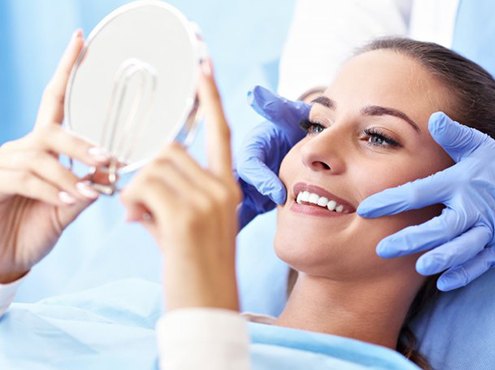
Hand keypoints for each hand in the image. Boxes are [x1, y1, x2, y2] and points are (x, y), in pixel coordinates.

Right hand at [0, 30, 109, 283]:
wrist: (0, 260)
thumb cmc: (31, 230)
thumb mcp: (66, 209)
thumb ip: (86, 189)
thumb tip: (111, 172)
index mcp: (43, 149)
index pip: (55, 101)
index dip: (66, 70)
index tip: (80, 40)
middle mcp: (22, 149)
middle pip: (52, 128)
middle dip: (82, 144)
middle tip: (108, 159)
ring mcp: (5, 164)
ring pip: (41, 153)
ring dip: (70, 172)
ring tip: (90, 192)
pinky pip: (26, 177)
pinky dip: (52, 188)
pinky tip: (68, 199)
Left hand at [121, 59, 240, 310]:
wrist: (208, 306)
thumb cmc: (196, 269)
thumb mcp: (191, 226)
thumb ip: (171, 194)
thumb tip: (136, 181)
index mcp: (227, 187)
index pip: (220, 132)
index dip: (210, 97)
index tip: (203, 65)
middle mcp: (222, 188)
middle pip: (169, 150)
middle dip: (146, 171)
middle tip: (140, 205)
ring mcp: (207, 200)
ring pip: (153, 167)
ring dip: (136, 190)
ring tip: (141, 219)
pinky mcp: (186, 216)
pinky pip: (143, 186)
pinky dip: (131, 202)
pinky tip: (137, 223)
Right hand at [235, 86, 309, 227]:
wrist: (302, 143)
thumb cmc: (295, 127)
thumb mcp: (288, 116)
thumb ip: (276, 108)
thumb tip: (256, 95)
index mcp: (251, 148)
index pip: (250, 164)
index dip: (262, 179)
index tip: (279, 193)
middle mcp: (245, 167)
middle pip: (234, 186)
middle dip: (239, 205)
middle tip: (247, 222)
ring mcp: (247, 186)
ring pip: (233, 204)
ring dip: (232, 219)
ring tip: (226, 239)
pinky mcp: (253, 200)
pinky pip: (241, 215)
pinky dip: (234, 228)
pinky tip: (228, 245)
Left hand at [358, 112, 494, 290]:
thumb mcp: (479, 144)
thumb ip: (454, 135)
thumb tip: (433, 117)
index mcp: (461, 182)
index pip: (421, 191)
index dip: (392, 201)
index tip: (366, 209)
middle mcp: (475, 207)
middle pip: (441, 227)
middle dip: (412, 239)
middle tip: (383, 249)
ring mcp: (490, 229)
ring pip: (463, 248)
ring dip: (443, 258)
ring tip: (419, 267)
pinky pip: (482, 263)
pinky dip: (465, 273)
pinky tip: (445, 282)